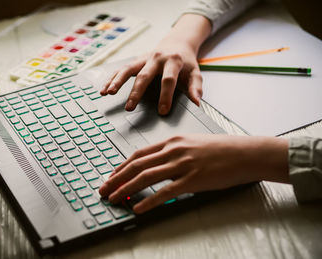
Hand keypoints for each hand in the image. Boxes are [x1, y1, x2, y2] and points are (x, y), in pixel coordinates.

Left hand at [99, 135, 288, 213]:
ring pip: (146, 176)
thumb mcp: (193, 143)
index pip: (139, 154)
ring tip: (114, 198)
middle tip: (104, 188)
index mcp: (172, 141)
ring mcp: (183, 164)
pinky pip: (166, 192)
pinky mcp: (193, 180)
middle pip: (137, 164)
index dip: (122, 165)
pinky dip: (149, 201)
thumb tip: (158, 164)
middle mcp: (174, 150)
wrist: (246, 153)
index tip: (111, 175)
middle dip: (116, 177)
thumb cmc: (221, 149)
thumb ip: (174, 152)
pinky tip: (138, 208)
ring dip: (126, 188)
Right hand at [100, 14, 211, 114]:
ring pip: (127, 70)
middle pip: (144, 76)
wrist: (177, 43)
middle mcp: (156, 59)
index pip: (168, 80)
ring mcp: (143, 59)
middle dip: (136, 92)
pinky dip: (111, 79)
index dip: (165, 96)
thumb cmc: (185, 62)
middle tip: (130, 107)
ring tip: (108, 93)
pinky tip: (103, 89)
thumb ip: (195, 87)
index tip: (162, 111)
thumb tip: (196, 103)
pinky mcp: (135, 61)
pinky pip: (121, 70)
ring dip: (117, 81)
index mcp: (173, 61)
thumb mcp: (195, 72)